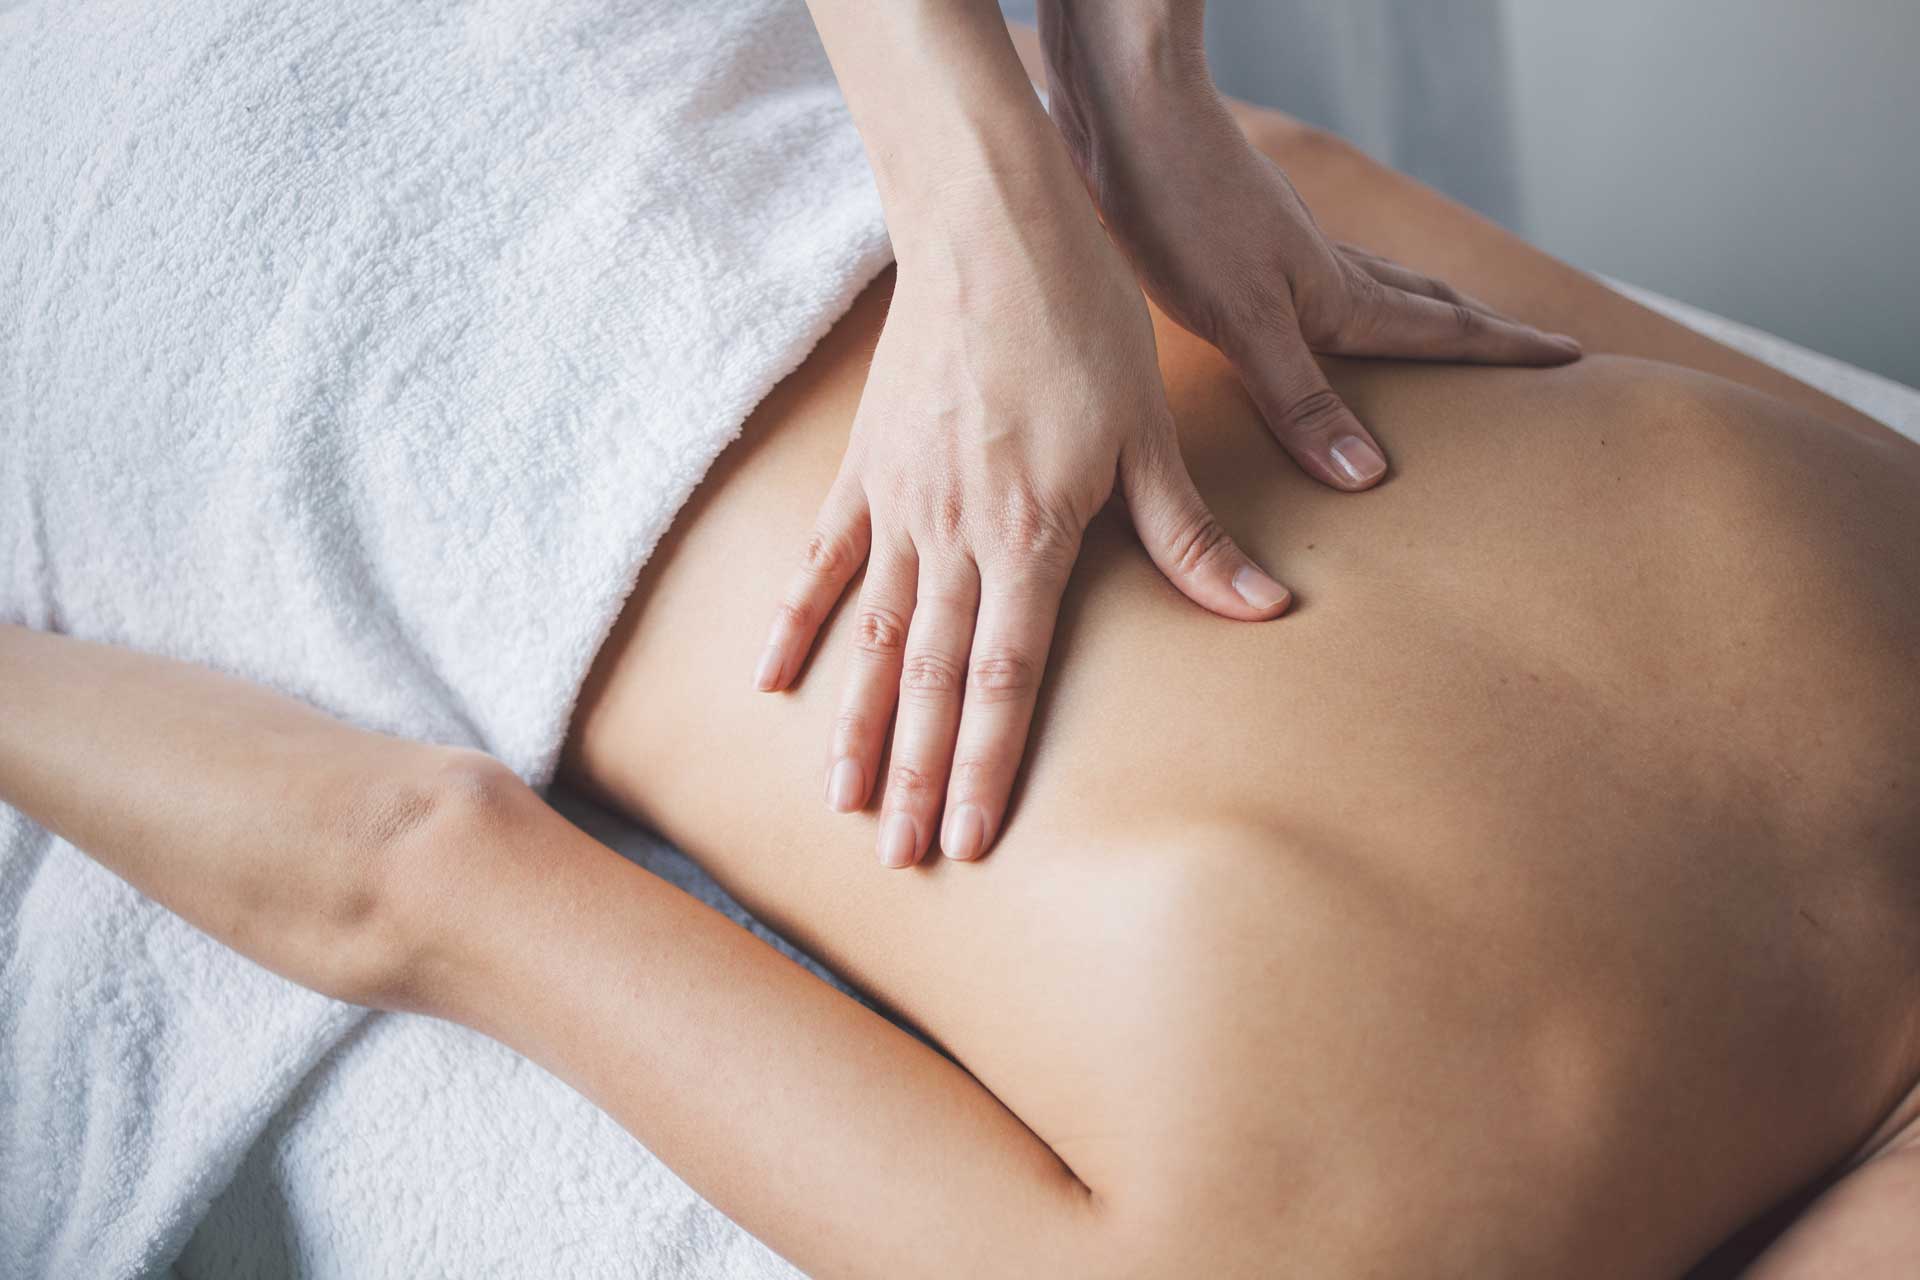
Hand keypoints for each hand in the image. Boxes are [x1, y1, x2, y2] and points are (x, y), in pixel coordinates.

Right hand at [753, 197, 1289, 867]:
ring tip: (838, 805)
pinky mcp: (863, 469)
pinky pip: (821, 562)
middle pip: (926, 682)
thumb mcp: (1152, 432)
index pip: (1001, 680)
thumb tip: (1262, 609)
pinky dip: (795, 624)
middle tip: (896, 863)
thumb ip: (1188, 536)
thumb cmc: (1082, 322)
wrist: (991, 227)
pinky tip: (769, 683)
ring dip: (853, 728)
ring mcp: (896, 506)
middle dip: (913, 778)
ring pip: (867, 639)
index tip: (967, 843)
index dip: (982, 768)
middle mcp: (952, 538)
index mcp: (1028, 537)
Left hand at [1042, 14, 1580, 489]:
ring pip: (1373, 285)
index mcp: (1337, 296)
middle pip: (1421, 301)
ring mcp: (1281, 246)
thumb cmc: (1182, 212)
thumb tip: (1370, 474)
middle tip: (1532, 346)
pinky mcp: (1233, 235)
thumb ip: (1301, 398)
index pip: (1444, 330)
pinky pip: (1312, 278)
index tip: (1573, 357)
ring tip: (1440, 332)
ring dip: (1415, 311)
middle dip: (1478, 330)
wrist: (1129, 116)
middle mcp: (1322, 268)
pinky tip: (1308, 304)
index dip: (1506, 349)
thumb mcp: (1242, 321)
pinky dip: (1343, 299)